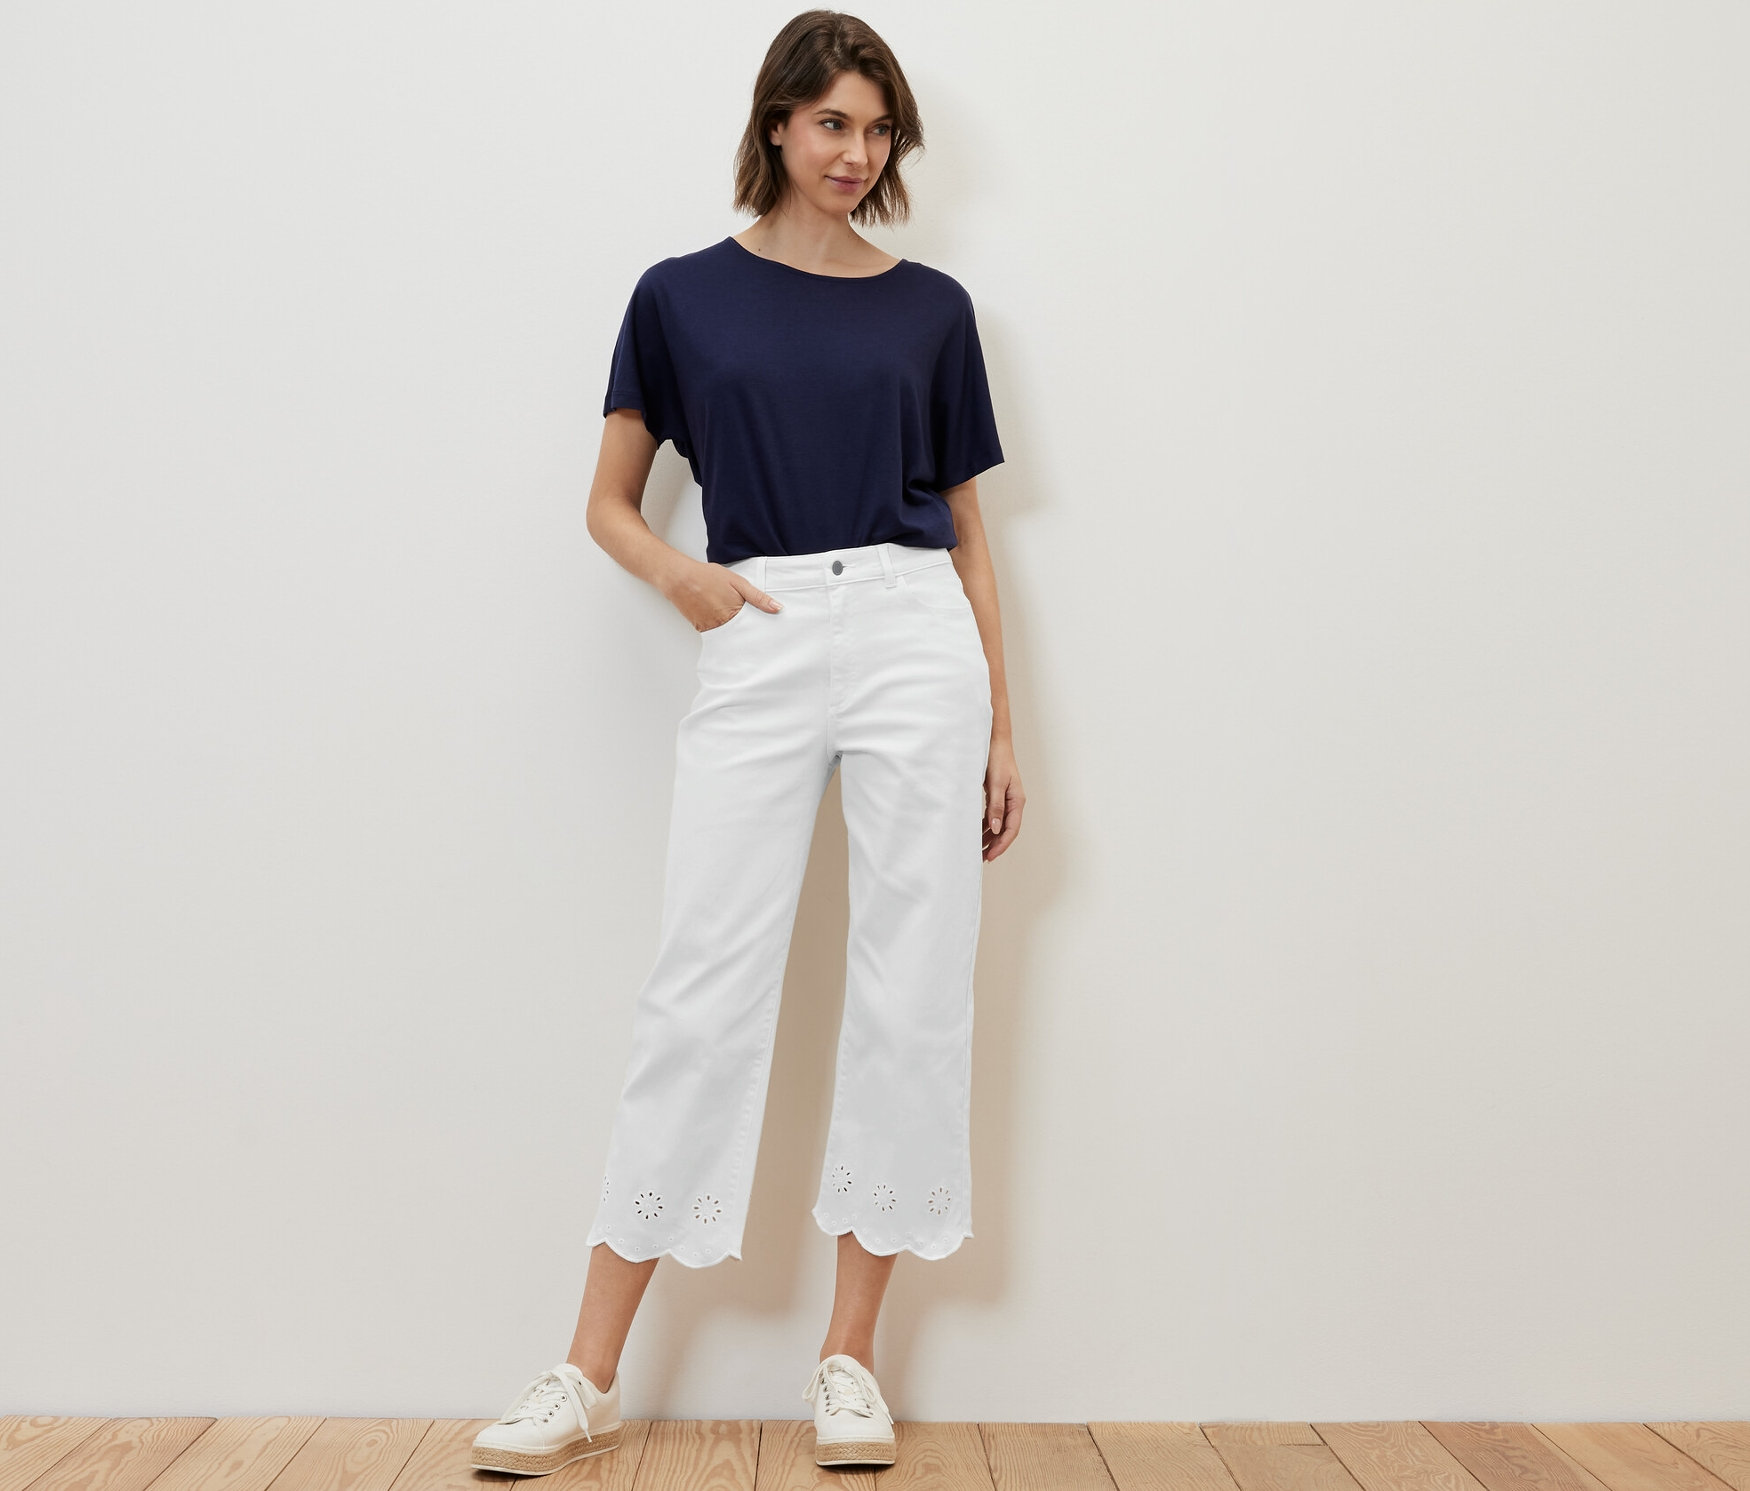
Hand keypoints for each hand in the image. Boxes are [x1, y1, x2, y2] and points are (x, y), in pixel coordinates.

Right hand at [668, 560, 781, 631]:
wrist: (679, 578)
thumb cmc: (707, 577)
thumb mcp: (738, 582)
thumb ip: (758, 597)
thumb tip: (777, 608)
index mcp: (736, 614)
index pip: (754, 626)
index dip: (759, 625)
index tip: (766, 626)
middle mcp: (723, 624)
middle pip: (741, 632)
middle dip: (747, 629)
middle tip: (749, 622)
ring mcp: (711, 628)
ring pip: (728, 634)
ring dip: (732, 628)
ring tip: (728, 614)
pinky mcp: (701, 628)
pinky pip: (715, 633)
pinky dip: (719, 627)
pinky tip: (718, 616)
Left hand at [983, 736, 1023, 860]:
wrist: (995, 741)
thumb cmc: (997, 759)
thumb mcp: (995, 784)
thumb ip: (995, 807)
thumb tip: (995, 829)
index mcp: (1017, 800)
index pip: (1011, 829)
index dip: (1001, 844)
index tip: (990, 855)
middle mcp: (1014, 802)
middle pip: (1006, 830)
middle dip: (996, 845)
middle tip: (982, 858)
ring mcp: (1007, 799)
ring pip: (1000, 824)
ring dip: (990, 837)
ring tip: (978, 848)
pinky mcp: (998, 795)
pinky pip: (994, 816)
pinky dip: (987, 825)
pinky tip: (978, 832)